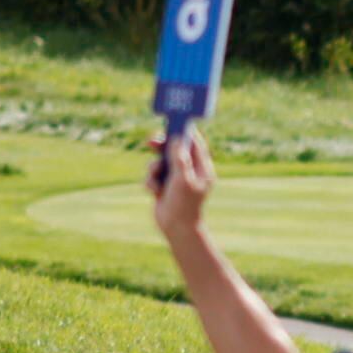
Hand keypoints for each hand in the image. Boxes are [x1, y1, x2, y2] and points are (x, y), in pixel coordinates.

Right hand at [150, 123, 215, 240]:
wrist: (176, 229)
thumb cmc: (184, 205)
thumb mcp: (183, 179)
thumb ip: (180, 158)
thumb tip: (177, 138)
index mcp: (202, 169)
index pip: (195, 145)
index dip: (184, 133)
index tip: (173, 123)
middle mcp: (190, 172)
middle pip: (175, 150)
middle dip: (162, 146)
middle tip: (151, 141)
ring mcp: (176, 179)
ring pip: (160, 162)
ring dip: (154, 168)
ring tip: (156, 180)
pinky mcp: (163, 186)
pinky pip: (152, 175)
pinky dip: (150, 181)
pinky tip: (154, 192)